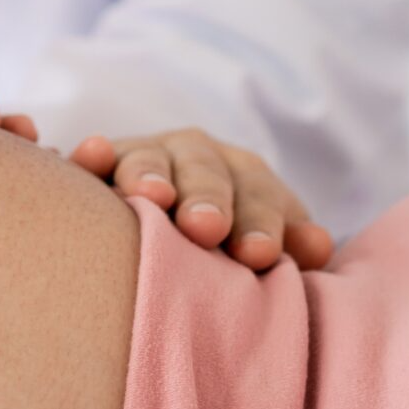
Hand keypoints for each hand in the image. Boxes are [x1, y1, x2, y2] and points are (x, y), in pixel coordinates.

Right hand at [71, 130, 333, 270]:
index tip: (258, 255)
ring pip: (147, 160)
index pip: (257, 195)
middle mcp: (194, 159)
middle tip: (206, 228)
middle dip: (206, 198)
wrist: (170, 221)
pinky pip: (93, 159)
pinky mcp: (98, 168)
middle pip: (204, 171)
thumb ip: (289, 246)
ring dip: (149, 174)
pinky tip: (90, 154)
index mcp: (243, 177)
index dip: (259, 223)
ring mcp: (144, 159)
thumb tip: (319, 249)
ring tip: (150, 198)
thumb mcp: (261, 245)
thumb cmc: (225, 249)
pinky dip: (92, 155)